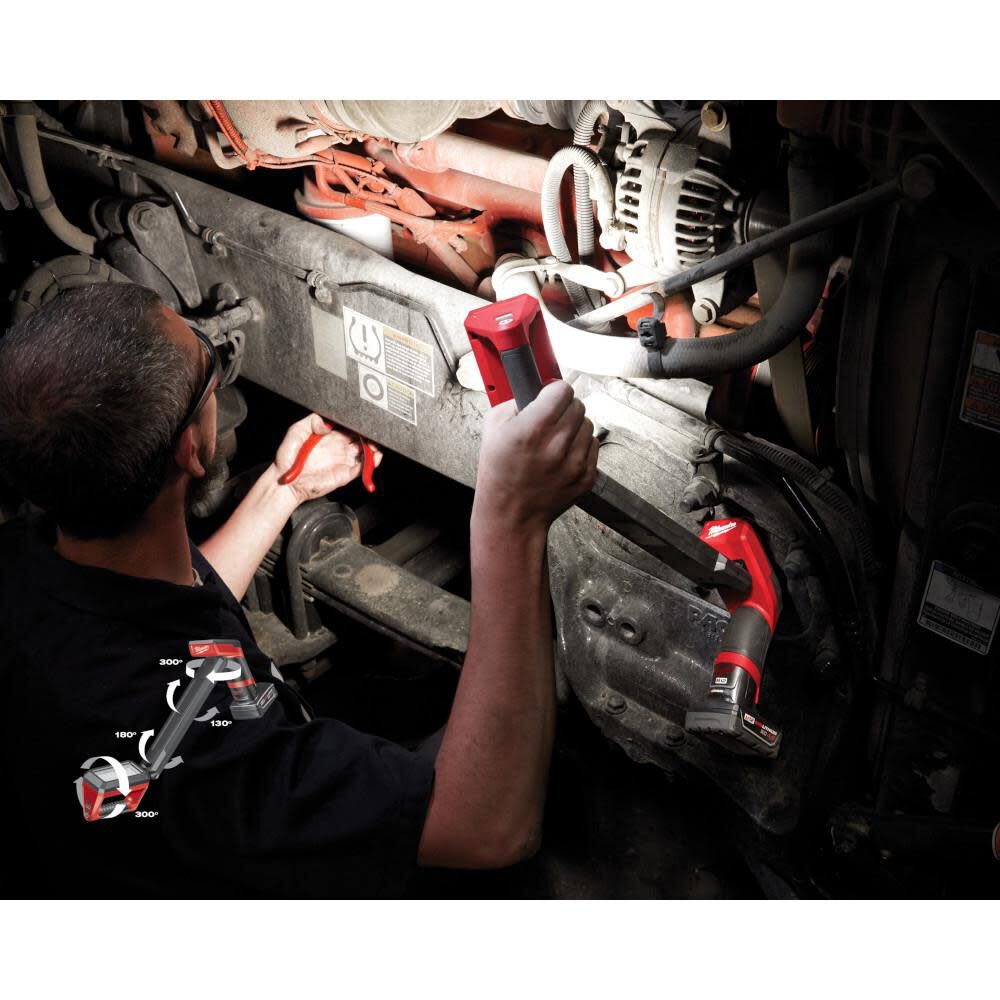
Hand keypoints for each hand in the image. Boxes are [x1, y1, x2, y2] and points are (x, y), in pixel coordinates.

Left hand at [274, 414, 382, 504]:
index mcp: (331, 434)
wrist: (287, 481)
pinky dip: (371, 464)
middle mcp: (339, 447)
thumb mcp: (297, 430)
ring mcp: (344, 460)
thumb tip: (327, 423)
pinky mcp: (346, 474)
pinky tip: (374, 458)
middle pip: (362, 439)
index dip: (359, 424)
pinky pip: (363, 468)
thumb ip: (313, 421)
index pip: (351, 426)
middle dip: (371, 436)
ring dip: (374, 449)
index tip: (364, 422)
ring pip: (366, 453)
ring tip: (376, 446)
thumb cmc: (289, 457)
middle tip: (373, 434)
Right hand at [473, 381, 597, 532]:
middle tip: (549, 418)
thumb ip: (513, 402)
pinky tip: (562, 455)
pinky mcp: (586, 475)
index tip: (547, 395)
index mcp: (532, 429)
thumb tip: (531, 392)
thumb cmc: (499, 475)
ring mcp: (574, 462)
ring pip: (588, 424)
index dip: (552, 390)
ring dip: (573, 426)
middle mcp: (556, 445)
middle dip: (563, 407)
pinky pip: (592, 446)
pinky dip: (579, 446)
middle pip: (577, 405)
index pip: (562, 389)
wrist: (511, 514)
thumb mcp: (492, 429)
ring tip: (555, 439)